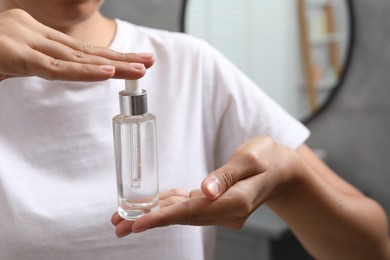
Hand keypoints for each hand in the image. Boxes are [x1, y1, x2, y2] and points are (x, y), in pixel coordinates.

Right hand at [0, 9, 153, 81]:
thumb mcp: (13, 58)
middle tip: (149, 62)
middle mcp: (35, 34)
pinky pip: (53, 66)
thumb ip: (36, 63)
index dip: (109, 56)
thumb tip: (58, 71)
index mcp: (36, 36)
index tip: (135, 62)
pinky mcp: (14, 53)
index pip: (80, 49)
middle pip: (85, 50)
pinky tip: (106, 72)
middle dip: (120, 58)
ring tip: (140, 69)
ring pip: (76, 57)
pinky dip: (81, 71)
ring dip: (111, 64)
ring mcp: (25, 40)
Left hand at [112, 135, 300, 236]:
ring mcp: (222, 212)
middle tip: (118, 226)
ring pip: (183, 214)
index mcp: (235, 201)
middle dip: (149, 220)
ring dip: (156, 215)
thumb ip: (226, 175)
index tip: (136, 224)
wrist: (283, 169)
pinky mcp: (218, 205)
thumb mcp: (250, 158)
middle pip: (182, 218)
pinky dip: (171, 206)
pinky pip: (190, 207)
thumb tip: (204, 190)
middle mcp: (226, 212)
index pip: (191, 212)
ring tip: (126, 219)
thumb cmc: (269, 158)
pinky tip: (153, 205)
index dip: (162, 218)